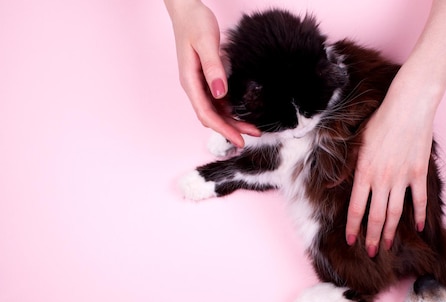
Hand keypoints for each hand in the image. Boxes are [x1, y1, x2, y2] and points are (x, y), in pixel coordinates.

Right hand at [165, 0, 258, 145]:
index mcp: (189, 81)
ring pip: (216, 110)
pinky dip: (230, 110)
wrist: (187, 9)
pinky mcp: (206, 79)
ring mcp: (199, 84)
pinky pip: (218, 101)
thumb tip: (220, 93)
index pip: (206, 113)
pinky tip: (243, 113)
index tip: (240, 139)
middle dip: (231, 129)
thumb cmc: (194, 22)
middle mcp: (193, 86)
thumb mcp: (205, 42)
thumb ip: (213, 67)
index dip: (223, 129)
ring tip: (252, 128)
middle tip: (252, 136)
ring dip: (232, 121)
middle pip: (212, 116)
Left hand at [346, 74, 433, 256]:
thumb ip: (344, 168)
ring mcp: (402, 178)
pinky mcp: (419, 174)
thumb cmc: (379, 122)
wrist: (408, 108)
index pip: (356, 209)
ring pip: (395, 213)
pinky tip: (418, 227)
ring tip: (386, 246)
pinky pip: (419, 200)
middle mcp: (382, 180)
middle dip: (371, 237)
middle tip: (370, 253)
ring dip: (390, 232)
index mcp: (364, 173)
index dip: (353, 228)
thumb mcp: (355, 143)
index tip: (351, 241)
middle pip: (375, 216)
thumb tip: (329, 187)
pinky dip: (420, 215)